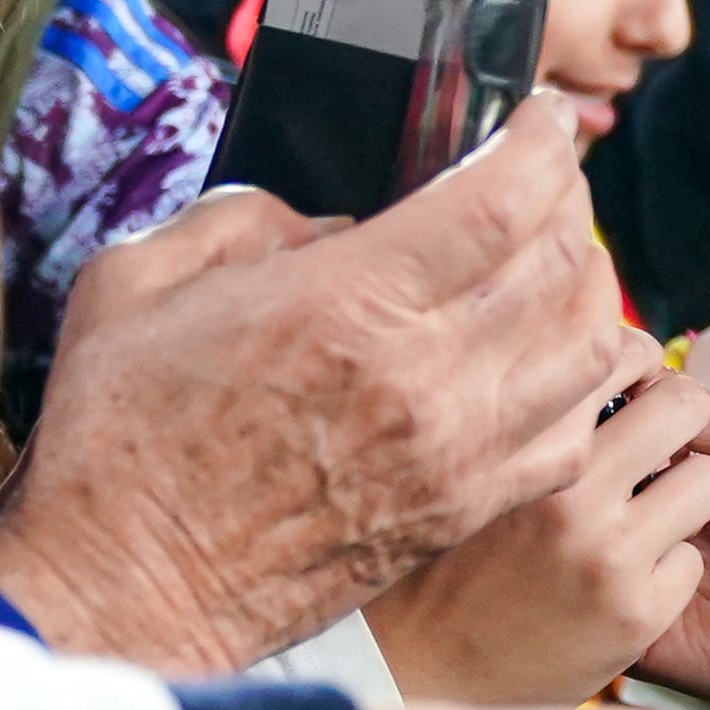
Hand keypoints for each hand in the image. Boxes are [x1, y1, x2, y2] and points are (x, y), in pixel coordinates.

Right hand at [0, 95, 619, 670]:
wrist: (128, 590)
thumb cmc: (120, 440)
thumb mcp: (136, 283)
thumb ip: (241, 221)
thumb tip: (327, 223)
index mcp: (345, 307)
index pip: (499, 202)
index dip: (543, 143)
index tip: (544, 118)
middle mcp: (423, 380)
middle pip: (561, 264)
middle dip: (569, 200)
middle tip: (550, 176)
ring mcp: (457, 453)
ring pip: (590, 347)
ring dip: (590, 287)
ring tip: (559, 257)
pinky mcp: (464, 511)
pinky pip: (571, 432)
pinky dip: (582, 381)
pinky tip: (550, 355)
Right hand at [366, 340, 709, 705]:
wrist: (397, 688)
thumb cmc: (416, 579)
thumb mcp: (451, 480)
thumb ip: (519, 427)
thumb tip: (593, 360)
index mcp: (514, 445)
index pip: (604, 355)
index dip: (630, 358)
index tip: (631, 375)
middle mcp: (558, 491)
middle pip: (677, 405)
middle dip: (679, 422)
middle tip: (655, 455)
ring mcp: (599, 553)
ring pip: (705, 481)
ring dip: (684, 503)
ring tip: (635, 528)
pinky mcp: (634, 613)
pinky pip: (689, 560)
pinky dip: (669, 575)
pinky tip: (621, 592)